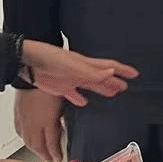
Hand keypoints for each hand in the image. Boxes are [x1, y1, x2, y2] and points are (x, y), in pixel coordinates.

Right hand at [15, 90, 66, 161]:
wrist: (31, 73)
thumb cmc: (49, 85)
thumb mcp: (61, 104)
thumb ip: (61, 120)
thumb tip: (62, 130)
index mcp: (47, 121)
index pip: (52, 144)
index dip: (56, 153)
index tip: (60, 157)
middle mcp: (34, 123)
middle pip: (38, 146)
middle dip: (45, 155)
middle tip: (51, 159)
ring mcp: (24, 119)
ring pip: (28, 141)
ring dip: (35, 149)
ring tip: (41, 153)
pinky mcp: (17, 114)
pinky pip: (20, 132)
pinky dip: (25, 139)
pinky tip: (28, 139)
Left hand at [21, 41, 137, 105]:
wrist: (28, 62)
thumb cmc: (49, 59)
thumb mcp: (72, 66)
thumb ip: (91, 71)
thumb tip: (110, 73)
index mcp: (86, 65)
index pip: (109, 67)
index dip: (122, 71)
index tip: (134, 74)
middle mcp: (81, 71)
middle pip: (102, 77)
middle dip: (115, 81)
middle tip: (126, 87)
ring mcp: (71, 79)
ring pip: (91, 85)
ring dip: (102, 89)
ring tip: (112, 93)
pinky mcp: (59, 87)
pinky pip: (73, 94)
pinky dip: (79, 99)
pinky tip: (82, 102)